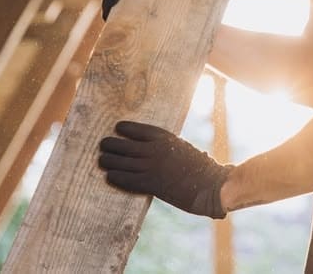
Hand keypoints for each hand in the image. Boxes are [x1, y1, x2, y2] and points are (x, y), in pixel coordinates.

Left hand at [98, 121, 232, 218]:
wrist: (211, 185)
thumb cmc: (201, 167)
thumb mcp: (183, 149)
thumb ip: (166, 147)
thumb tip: (151, 148)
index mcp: (165, 138)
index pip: (138, 129)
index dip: (125, 128)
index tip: (117, 127)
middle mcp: (155, 150)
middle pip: (124, 145)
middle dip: (111, 144)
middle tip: (103, 144)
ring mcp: (152, 167)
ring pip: (122, 162)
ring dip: (109, 161)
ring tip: (101, 160)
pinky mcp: (151, 184)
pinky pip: (127, 180)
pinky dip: (116, 177)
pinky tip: (109, 176)